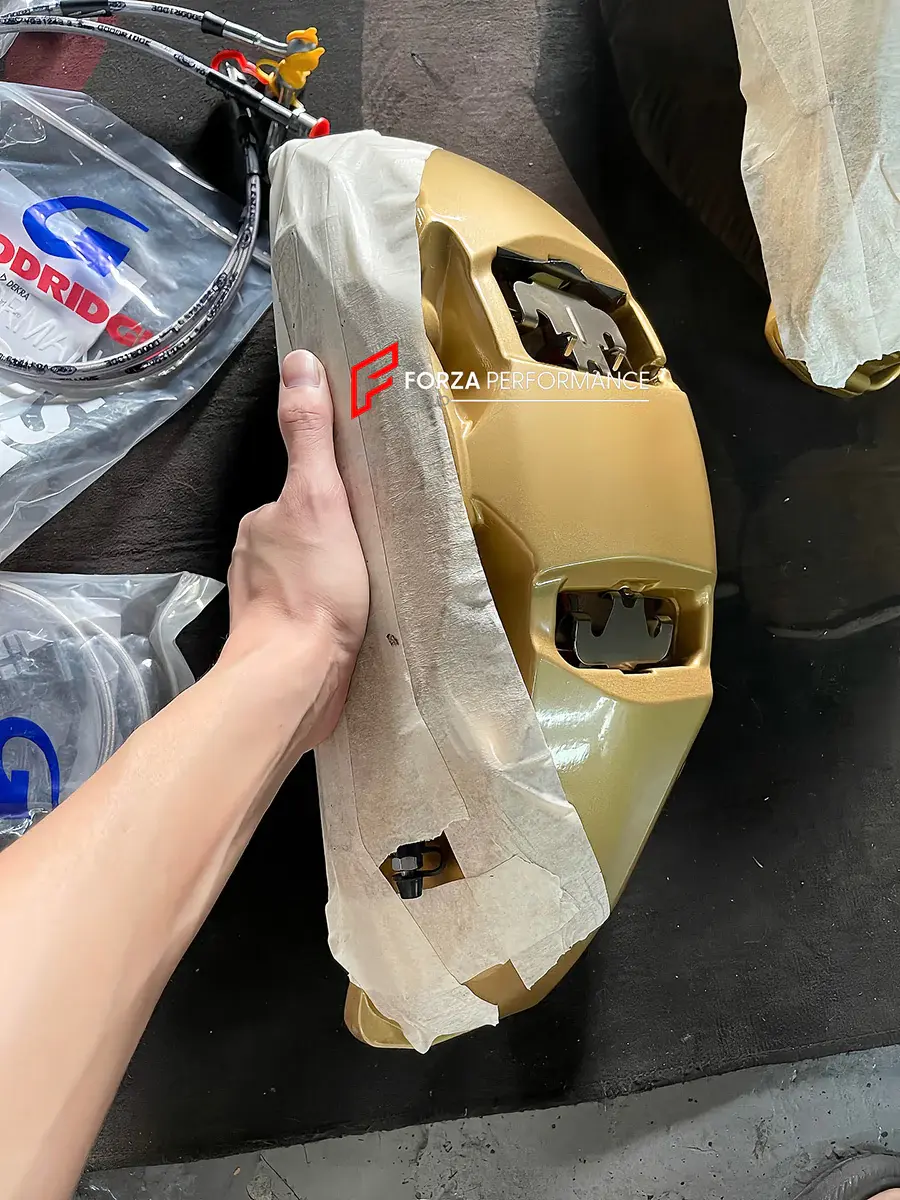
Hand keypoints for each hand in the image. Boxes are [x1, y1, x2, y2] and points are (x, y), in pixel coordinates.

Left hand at [225, 350, 368, 745]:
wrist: (294, 680)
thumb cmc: (311, 587)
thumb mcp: (319, 498)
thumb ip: (309, 434)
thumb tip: (298, 361)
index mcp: (262, 522)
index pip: (302, 494)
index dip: (333, 499)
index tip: (363, 511)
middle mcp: (255, 559)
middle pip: (305, 534)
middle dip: (335, 539)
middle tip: (377, 548)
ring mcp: (264, 606)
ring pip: (307, 576)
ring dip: (333, 578)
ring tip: (372, 587)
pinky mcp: (281, 645)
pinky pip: (311, 614)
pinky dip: (331, 613)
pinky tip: (358, 623)